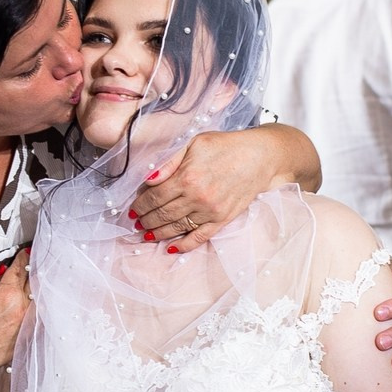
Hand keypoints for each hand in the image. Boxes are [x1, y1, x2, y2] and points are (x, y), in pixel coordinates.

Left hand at [129, 131, 274, 253]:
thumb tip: (147, 178)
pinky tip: (172, 248)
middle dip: (146, 220)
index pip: (154, 197)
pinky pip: (200, 237)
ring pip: (178, 228)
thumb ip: (169, 161)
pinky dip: (185, 245)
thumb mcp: (194, 143)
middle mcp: (197, 197)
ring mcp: (210, 211)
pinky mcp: (222, 219)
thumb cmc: (225, 146)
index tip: (132, 209)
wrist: (260, 157)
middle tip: (136, 224)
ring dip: (159, 233)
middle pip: (163, 215)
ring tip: (147, 235)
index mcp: (187, 177)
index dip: (140, 205)